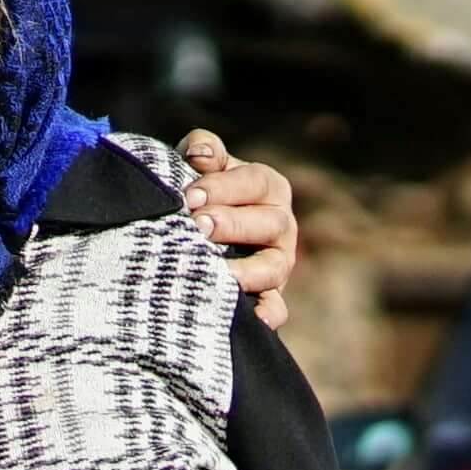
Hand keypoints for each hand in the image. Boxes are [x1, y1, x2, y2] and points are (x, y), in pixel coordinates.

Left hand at [177, 130, 301, 332]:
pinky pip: (277, 308)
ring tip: (219, 271)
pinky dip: (269, 313)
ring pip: (274, 267)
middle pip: (268, 223)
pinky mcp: (269, 297)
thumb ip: (203, 150)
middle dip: (232, 224)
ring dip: (248, 270)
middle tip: (198, 226)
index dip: (224, 187)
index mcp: (269, 188)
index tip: (190, 196)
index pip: (255, 182)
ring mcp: (277, 264)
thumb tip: (199, 154)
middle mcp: (281, 225)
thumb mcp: (201, 168)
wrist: (194, 237)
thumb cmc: (200, 194)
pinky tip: (255, 319)